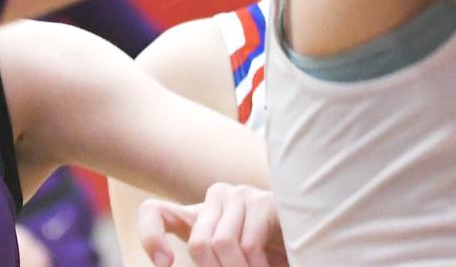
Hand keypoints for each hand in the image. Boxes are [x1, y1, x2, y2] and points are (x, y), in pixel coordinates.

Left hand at [139, 184, 285, 266]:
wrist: (304, 241)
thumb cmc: (261, 254)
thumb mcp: (225, 260)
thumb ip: (207, 260)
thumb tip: (170, 266)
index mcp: (198, 214)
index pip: (154, 212)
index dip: (151, 237)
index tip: (166, 265)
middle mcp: (216, 197)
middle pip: (197, 241)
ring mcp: (241, 195)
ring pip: (220, 242)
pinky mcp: (264, 201)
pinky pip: (247, 242)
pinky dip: (254, 265)